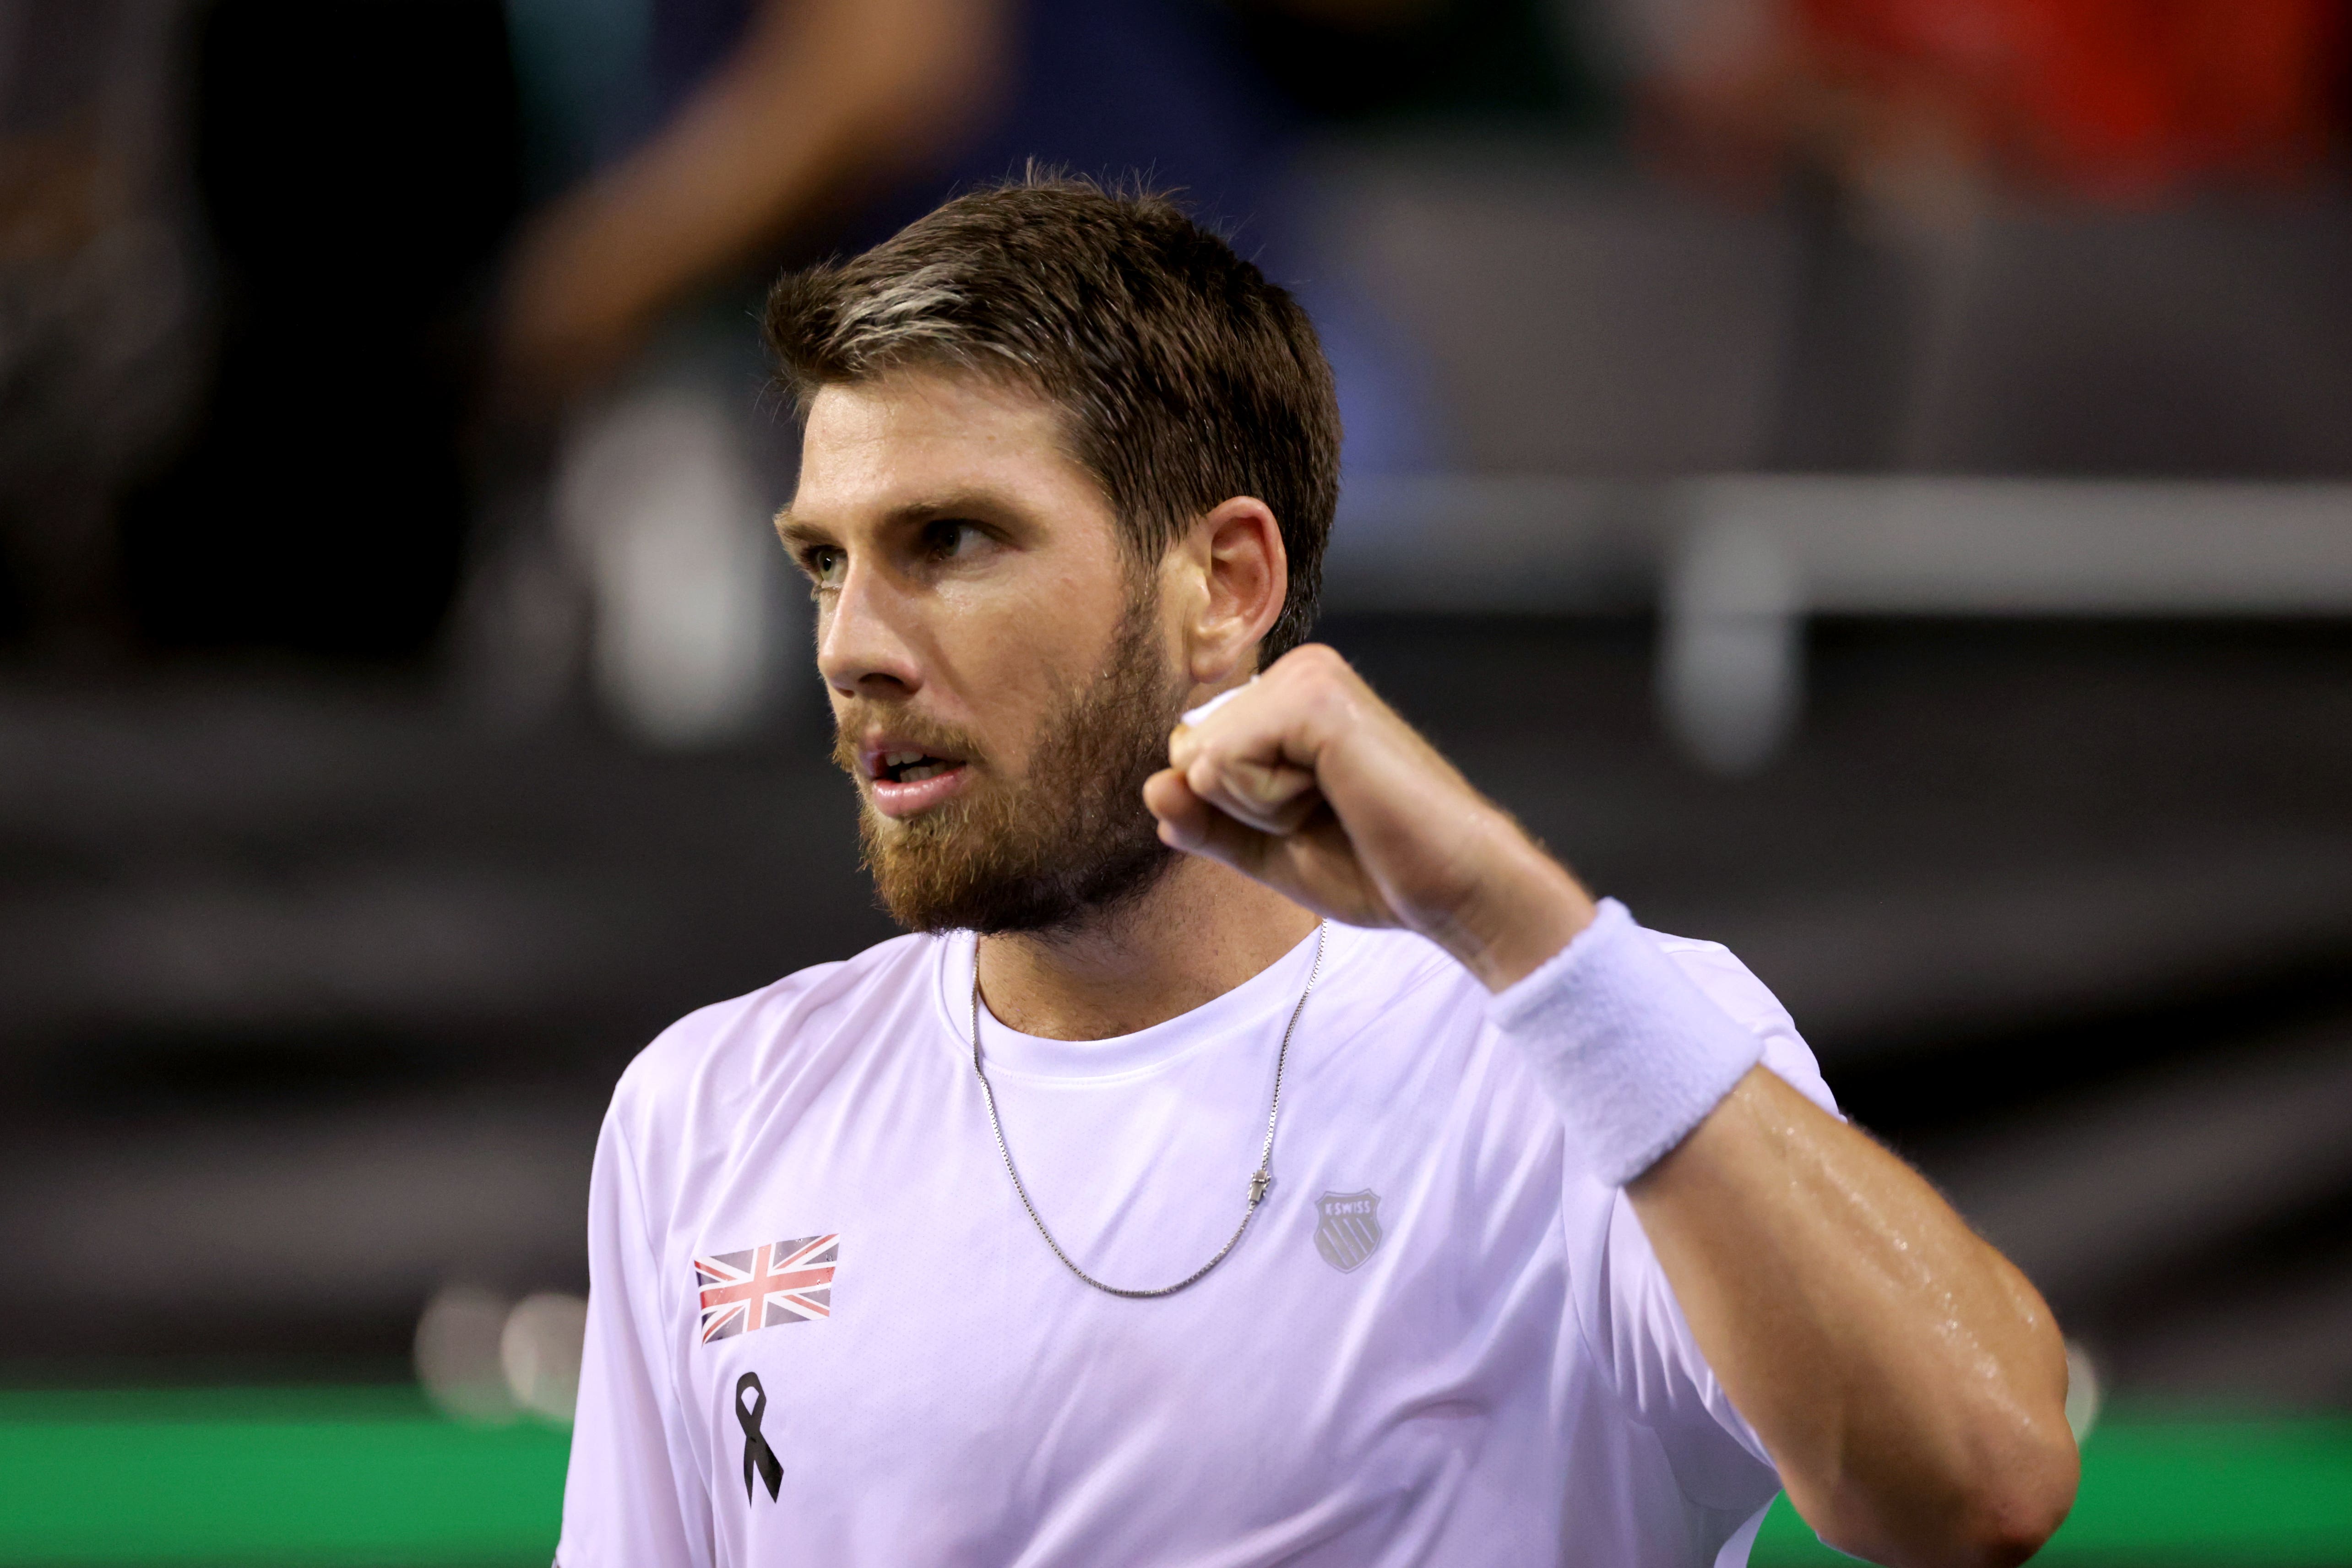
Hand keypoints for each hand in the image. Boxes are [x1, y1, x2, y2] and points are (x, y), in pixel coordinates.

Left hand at [1143, 645, 1597, 989]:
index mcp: (1288, 698)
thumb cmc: (1377, 867)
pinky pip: (1224, 762)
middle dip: (1242, 807)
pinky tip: (1335, 798)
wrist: (1453, 889)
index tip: (1313, 818)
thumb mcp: (1269, 850)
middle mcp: (1297, 670)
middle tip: (1327, 814)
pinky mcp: (1314, 696)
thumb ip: (1208, 822)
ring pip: (1202, 758)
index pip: (1192, 755)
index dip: (1236, 810)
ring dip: (1259, 808)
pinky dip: (1268, 803)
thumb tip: (1151, 787)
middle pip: (1188, 752)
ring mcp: (1308, 675)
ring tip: (1337, 805)